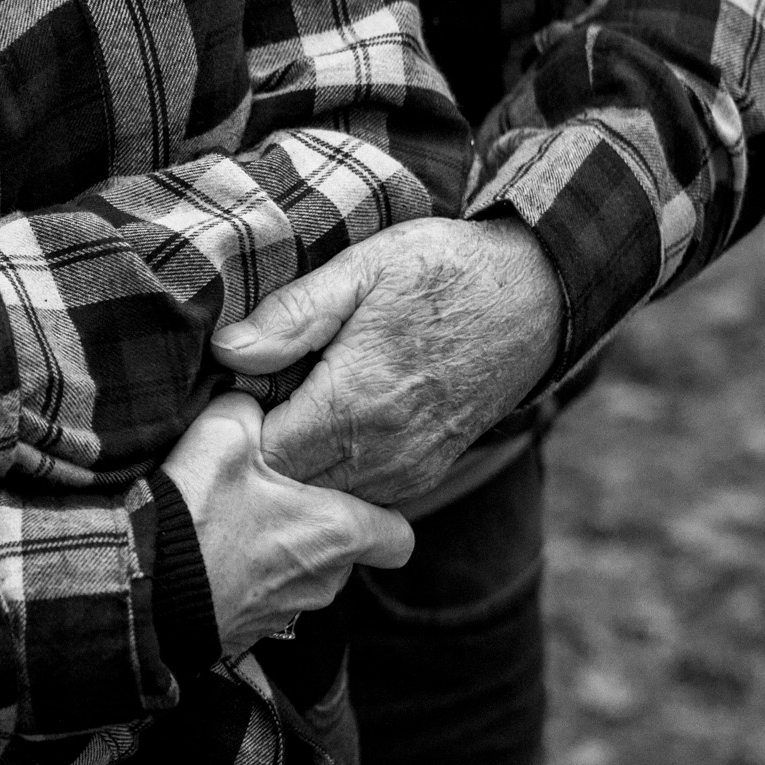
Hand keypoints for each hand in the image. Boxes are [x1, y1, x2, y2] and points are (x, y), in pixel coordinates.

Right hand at [163, 394, 413, 655]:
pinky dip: (250, 578)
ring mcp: (288, 614)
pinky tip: (214, 553)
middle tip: (277, 497)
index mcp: (336, 533)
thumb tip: (256, 394)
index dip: (381, 513)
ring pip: (306, 577)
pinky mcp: (249, 634)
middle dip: (319, 526)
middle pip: (346, 553)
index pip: (399, 537)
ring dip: (282, 553)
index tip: (348, 493)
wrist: (142, 590)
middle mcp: (325, 581)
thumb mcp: (222, 434)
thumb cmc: (195, 515)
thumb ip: (253, 405)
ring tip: (237, 523)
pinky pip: (266, 599)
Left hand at [209, 218, 562, 503]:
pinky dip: (335, 471)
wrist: (537, 296)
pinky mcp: (426, 473)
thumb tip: (228, 351)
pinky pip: (361, 494)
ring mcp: (408, 470)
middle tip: (254, 402)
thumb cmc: (443, 272)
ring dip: (298, 465)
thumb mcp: (362, 269)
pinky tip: (328, 426)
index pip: (262, 452)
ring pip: (324, 496)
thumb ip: (292, 315)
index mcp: (355, 404)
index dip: (236, 426)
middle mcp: (383, 452)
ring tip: (290, 410)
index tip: (232, 390)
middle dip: (260, 453)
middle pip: (288, 484)